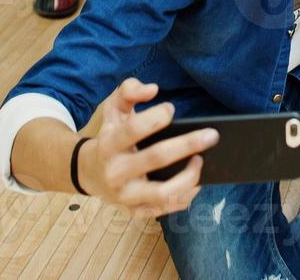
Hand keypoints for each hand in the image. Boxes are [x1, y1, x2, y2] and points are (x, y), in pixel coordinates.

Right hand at [79, 78, 218, 218]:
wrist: (88, 172)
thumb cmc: (109, 136)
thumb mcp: (112, 109)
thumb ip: (129, 90)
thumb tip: (153, 89)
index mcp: (108, 144)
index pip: (132, 130)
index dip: (154, 118)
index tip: (171, 109)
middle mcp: (116, 172)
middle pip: (155, 158)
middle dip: (187, 145)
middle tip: (211, 135)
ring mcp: (125, 195)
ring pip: (162, 193)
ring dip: (188, 178)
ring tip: (201, 161)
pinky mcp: (134, 210)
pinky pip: (164, 209)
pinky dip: (184, 197)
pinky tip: (196, 183)